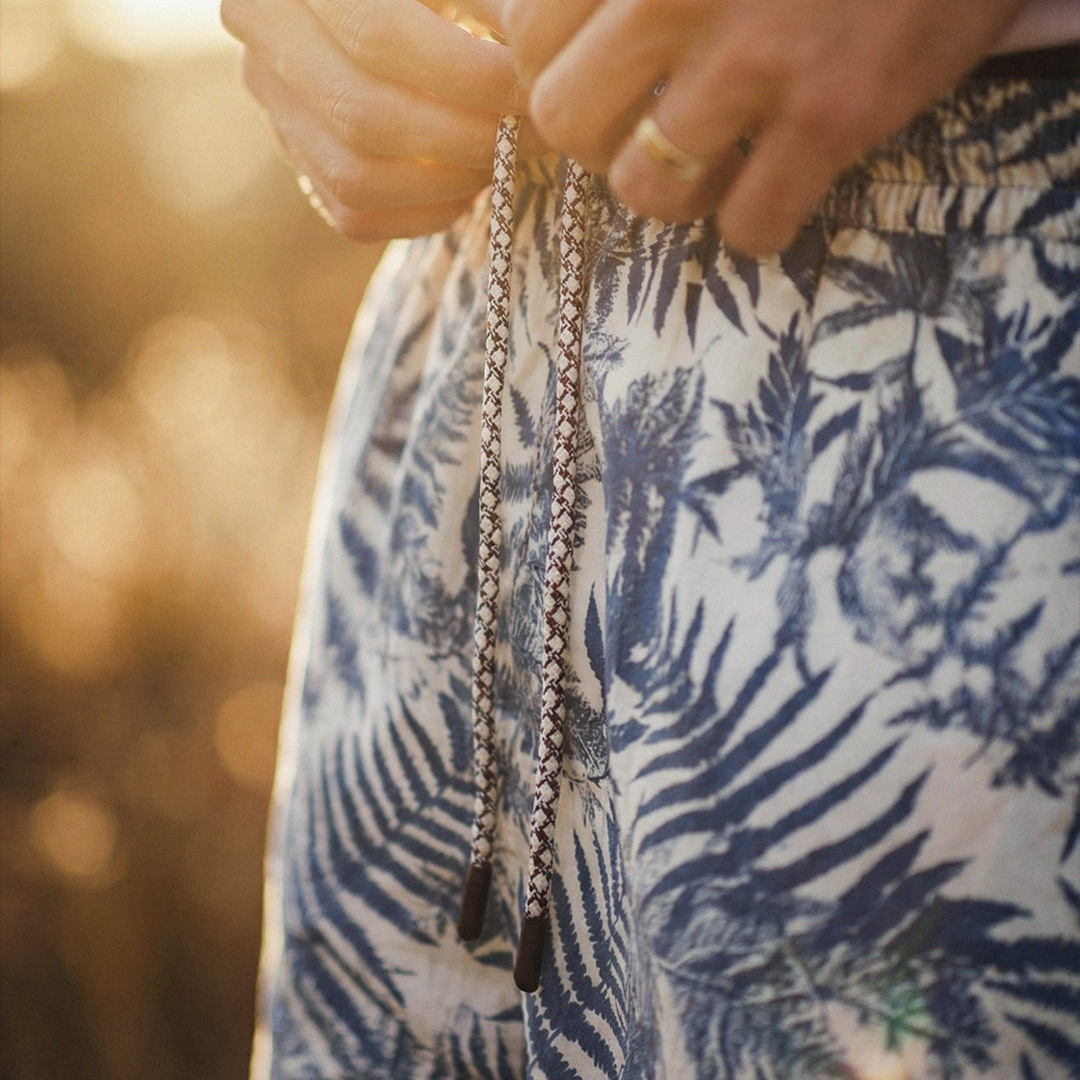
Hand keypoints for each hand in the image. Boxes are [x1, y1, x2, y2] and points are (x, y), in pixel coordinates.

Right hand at [222, 0, 524, 239]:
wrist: (388, 6)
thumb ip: (487, 1)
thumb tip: (523, 52)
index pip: (380, 38)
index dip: (468, 74)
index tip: (530, 86)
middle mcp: (262, 36)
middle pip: (367, 117)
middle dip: (466, 136)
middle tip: (531, 132)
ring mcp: (272, 107)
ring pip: (356, 178)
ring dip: (448, 179)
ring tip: (505, 153)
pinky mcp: (298, 166)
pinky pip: (358, 217)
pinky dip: (427, 211)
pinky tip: (472, 181)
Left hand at [505, 0, 1026, 253]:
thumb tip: (517, 24)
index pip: (528, 41)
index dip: (551, 74)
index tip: (595, 79)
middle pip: (565, 121)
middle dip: (597, 140)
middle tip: (643, 125)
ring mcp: (756, 57)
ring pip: (643, 188)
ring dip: (672, 191)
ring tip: (712, 162)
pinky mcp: (831, 113)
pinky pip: (748, 225)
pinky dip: (756, 223)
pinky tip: (775, 186)